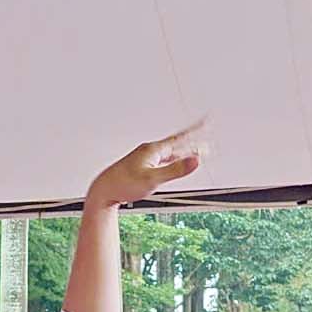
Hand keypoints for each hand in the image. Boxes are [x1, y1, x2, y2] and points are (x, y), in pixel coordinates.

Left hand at [85, 125, 204, 208]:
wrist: (103, 191)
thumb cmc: (124, 185)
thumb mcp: (153, 179)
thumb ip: (175, 170)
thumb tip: (196, 160)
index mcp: (154, 150)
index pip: (180, 137)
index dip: (195, 130)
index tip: (207, 121)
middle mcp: (150, 151)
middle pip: (177, 143)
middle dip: (194, 140)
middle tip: (208, 134)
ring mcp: (145, 158)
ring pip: (170, 152)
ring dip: (184, 151)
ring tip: (197, 150)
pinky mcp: (141, 166)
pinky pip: (163, 160)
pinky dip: (173, 160)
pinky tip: (175, 162)